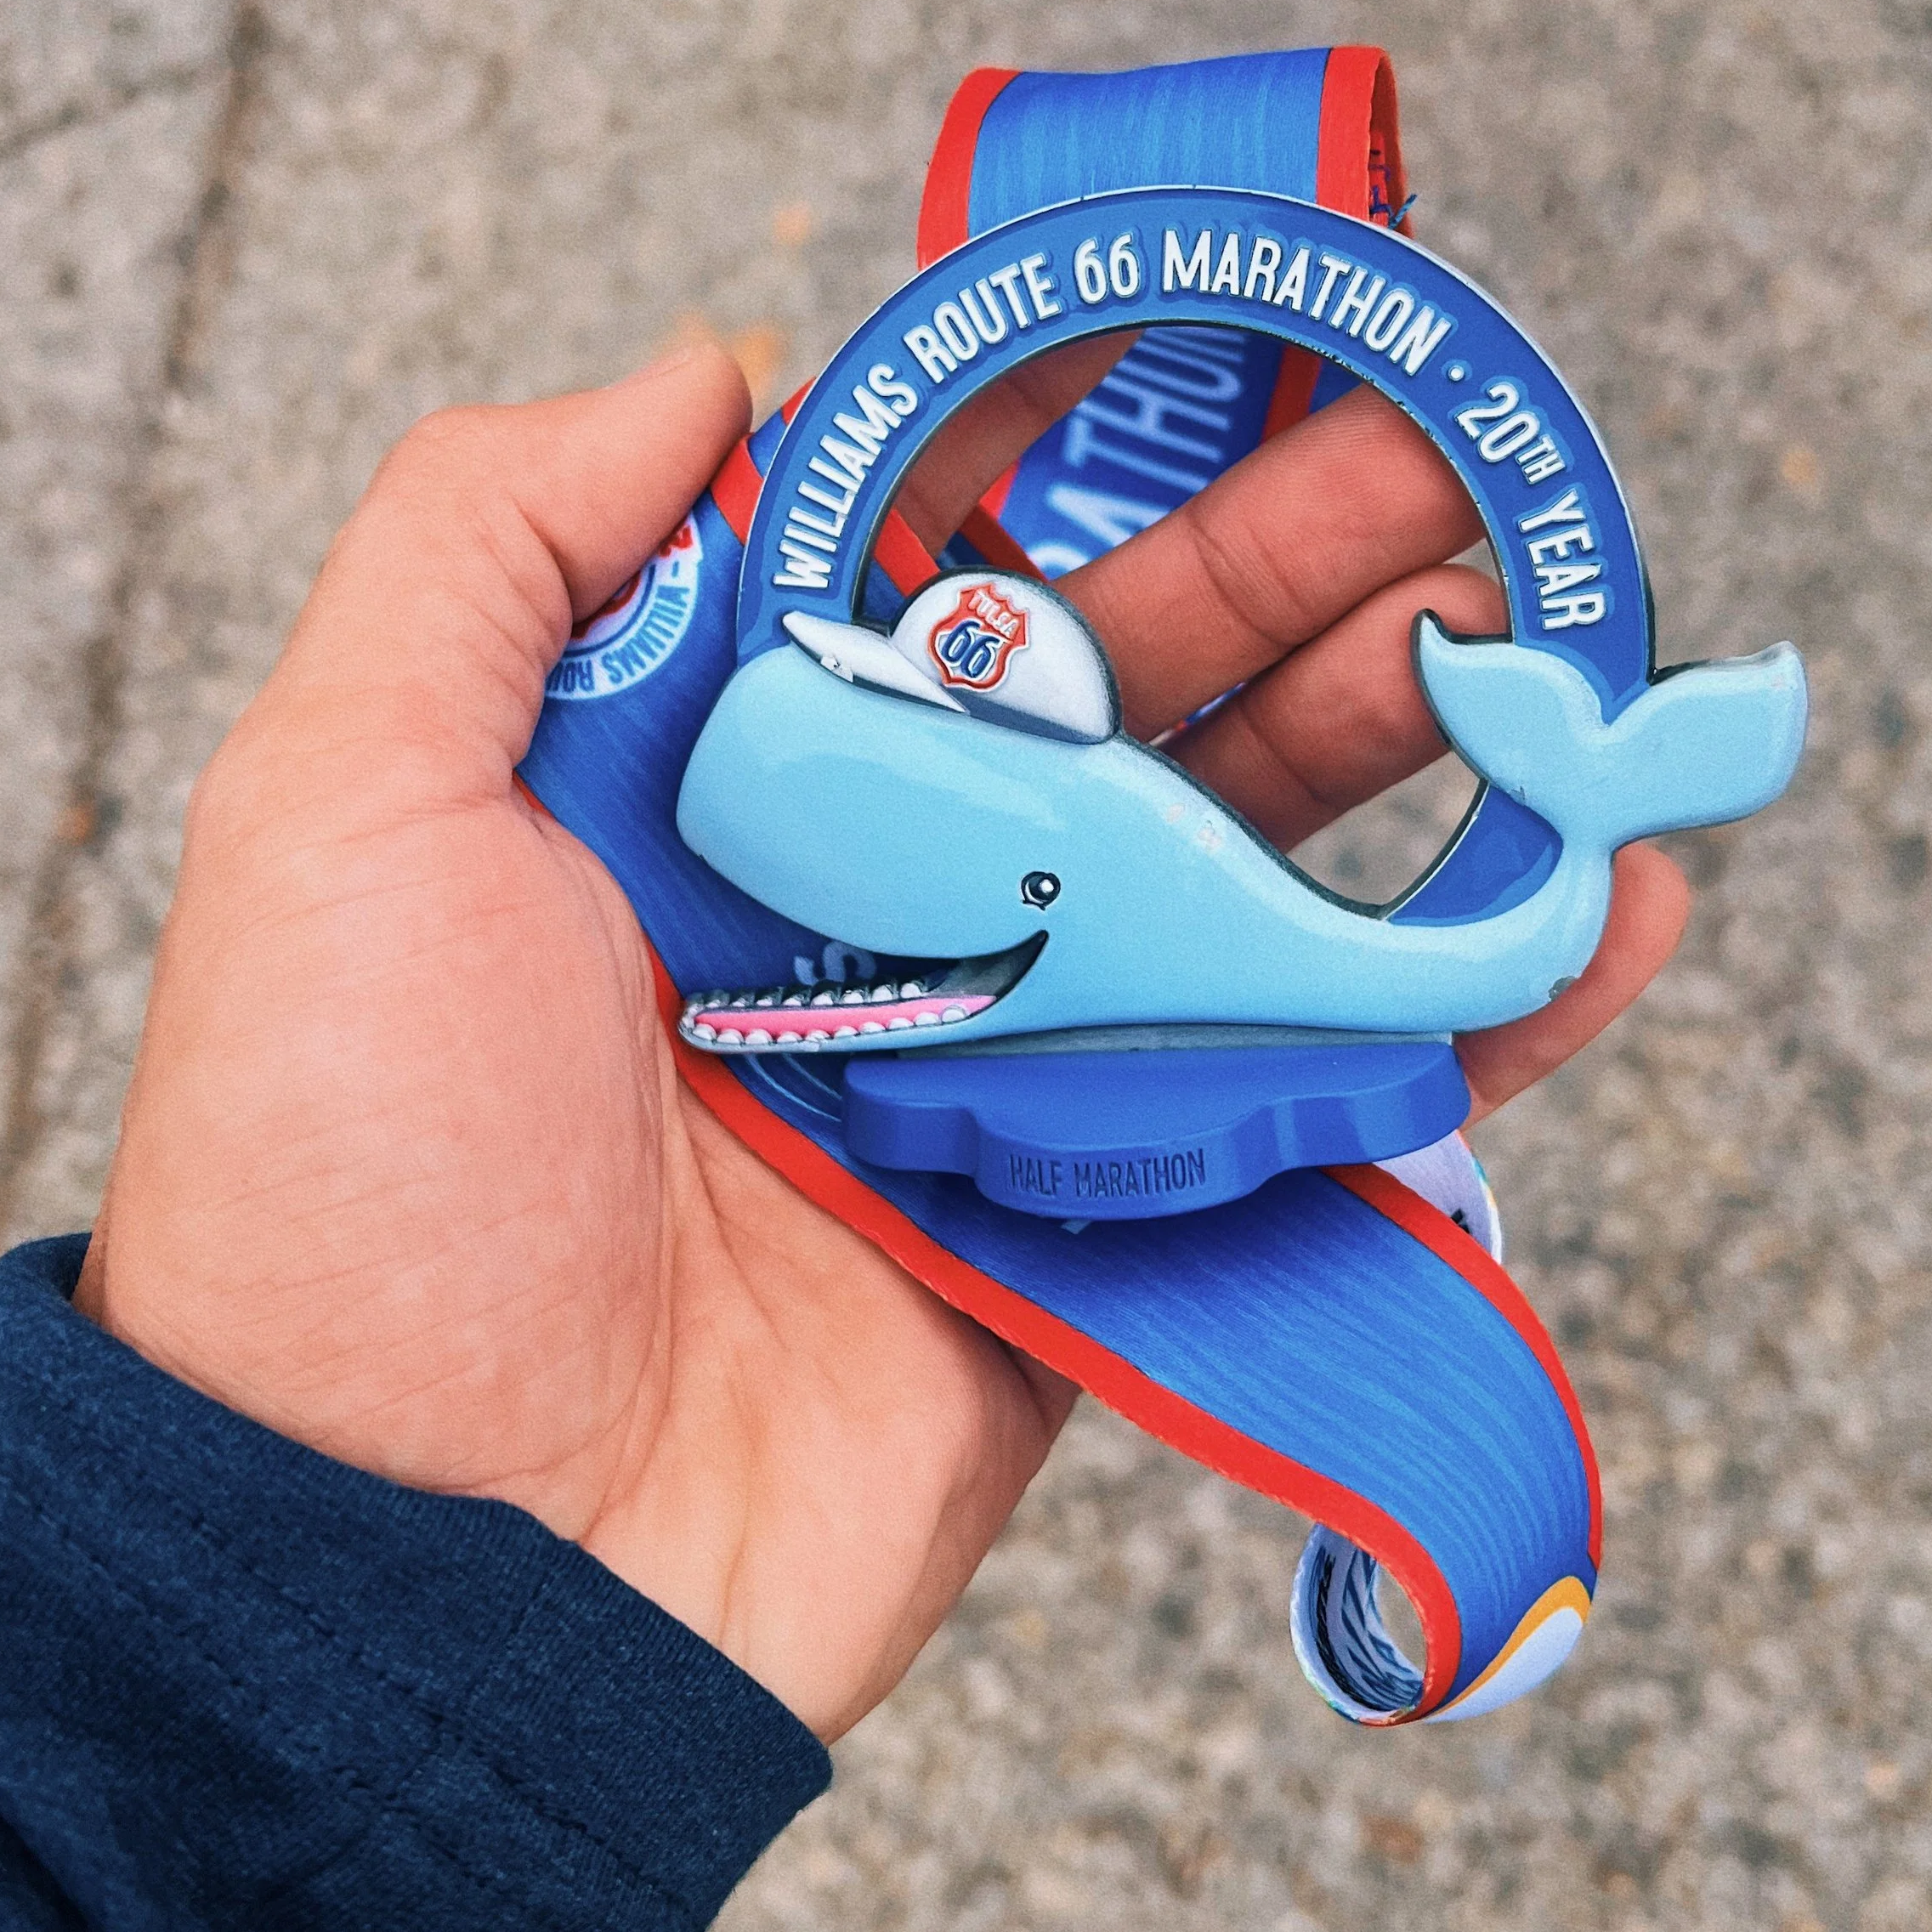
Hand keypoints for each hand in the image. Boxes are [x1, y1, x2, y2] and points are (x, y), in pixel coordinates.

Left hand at [77, 344, 1683, 1739]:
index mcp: (691, 793)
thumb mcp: (338, 801)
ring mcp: (985, 1084)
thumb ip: (487, 546)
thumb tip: (709, 365)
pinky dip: (1465, 1024)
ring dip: (1387, 751)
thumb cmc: (347, 1186)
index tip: (1208, 343)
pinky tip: (1593, 909)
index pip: (912, 577)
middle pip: (1104, 708)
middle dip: (1273, 571)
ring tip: (1529, 636)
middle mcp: (849, 917)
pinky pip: (1304, 1115)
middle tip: (1433, 460)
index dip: (1063, 453)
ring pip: (1226, 882)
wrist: (423, 1588)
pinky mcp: (1088, 1247)